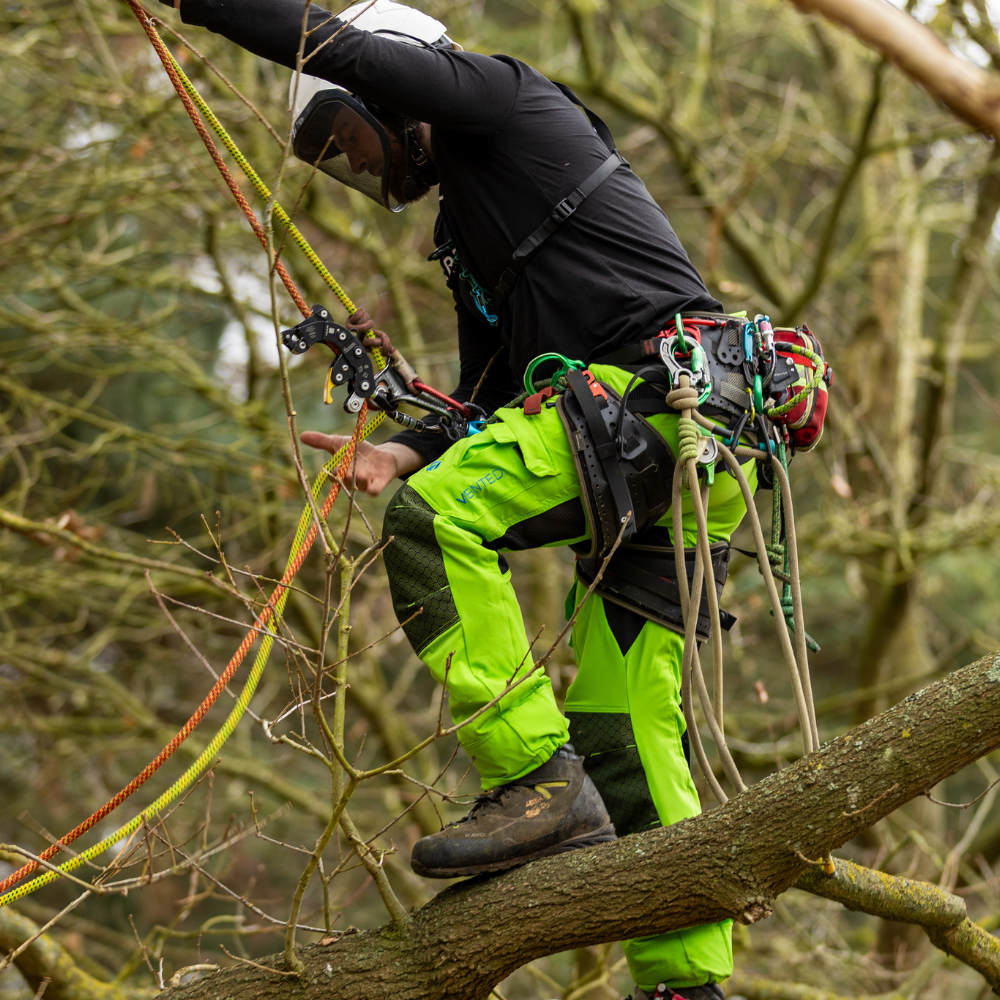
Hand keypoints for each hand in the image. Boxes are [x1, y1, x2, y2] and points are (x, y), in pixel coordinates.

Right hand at [300, 433, 423, 496]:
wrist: (380, 454)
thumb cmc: (357, 450)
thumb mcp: (339, 443)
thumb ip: (322, 441)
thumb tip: (301, 435)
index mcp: (340, 472)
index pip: (333, 476)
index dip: (333, 473)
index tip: (334, 467)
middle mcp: (351, 480)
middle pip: (346, 482)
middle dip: (346, 477)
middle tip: (346, 472)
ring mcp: (365, 483)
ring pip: (360, 486)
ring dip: (360, 481)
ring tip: (361, 474)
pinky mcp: (379, 483)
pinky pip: (375, 490)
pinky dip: (373, 490)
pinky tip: (372, 490)